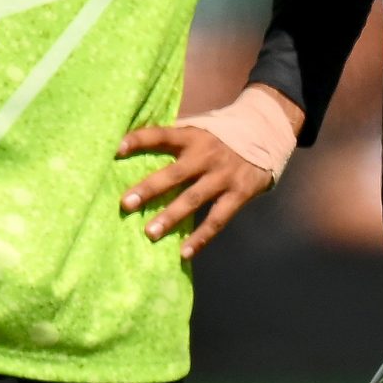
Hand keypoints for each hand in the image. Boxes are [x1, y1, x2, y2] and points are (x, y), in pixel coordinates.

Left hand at [119, 85, 298, 258]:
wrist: (266, 133)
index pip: (161, 135)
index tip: (116, 149)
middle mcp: (206, 155)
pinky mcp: (238, 194)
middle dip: (149, 188)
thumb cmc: (221, 134)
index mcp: (192, 136)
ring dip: (171, 217)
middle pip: (174, 173)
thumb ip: (174, 138)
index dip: (140, 140)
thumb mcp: (199, 128)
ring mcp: (223, 176)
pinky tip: (184, 253)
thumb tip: (133, 144)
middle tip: (125, 203)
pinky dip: (200, 238)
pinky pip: (217, 220)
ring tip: (149, 233)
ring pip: (193, 199)